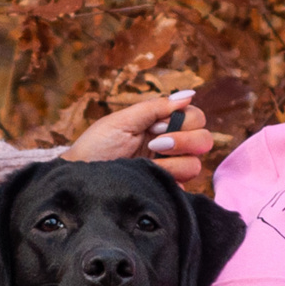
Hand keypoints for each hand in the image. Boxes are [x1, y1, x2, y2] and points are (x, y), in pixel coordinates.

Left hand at [64, 88, 214, 183]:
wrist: (80, 178)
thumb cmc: (96, 147)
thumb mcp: (123, 121)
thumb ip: (156, 107)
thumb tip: (188, 94)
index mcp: (162, 126)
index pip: (195, 118)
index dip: (182, 121)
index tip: (154, 127)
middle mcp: (171, 148)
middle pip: (204, 139)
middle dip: (182, 140)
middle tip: (153, 145)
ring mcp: (170, 171)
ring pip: (196, 164)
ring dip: (172, 162)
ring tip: (147, 164)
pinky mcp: (166, 192)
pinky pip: (185, 187)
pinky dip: (169, 180)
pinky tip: (150, 178)